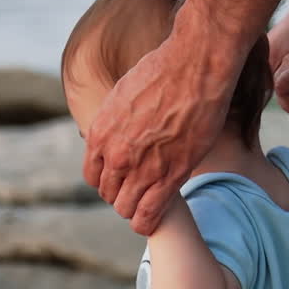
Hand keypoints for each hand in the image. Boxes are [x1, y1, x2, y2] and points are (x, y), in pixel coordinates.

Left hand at [83, 31, 233, 236]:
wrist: (195, 66)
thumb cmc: (164, 71)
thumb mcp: (123, 94)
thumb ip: (116, 120)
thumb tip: (118, 129)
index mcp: (100, 134)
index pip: (93, 175)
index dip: (107, 179)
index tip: (121, 177)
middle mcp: (117, 155)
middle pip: (109, 193)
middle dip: (121, 193)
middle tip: (139, 188)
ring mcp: (143, 168)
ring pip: (126, 208)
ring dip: (134, 209)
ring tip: (146, 203)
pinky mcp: (171, 176)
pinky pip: (149, 215)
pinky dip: (147, 222)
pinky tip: (151, 221)